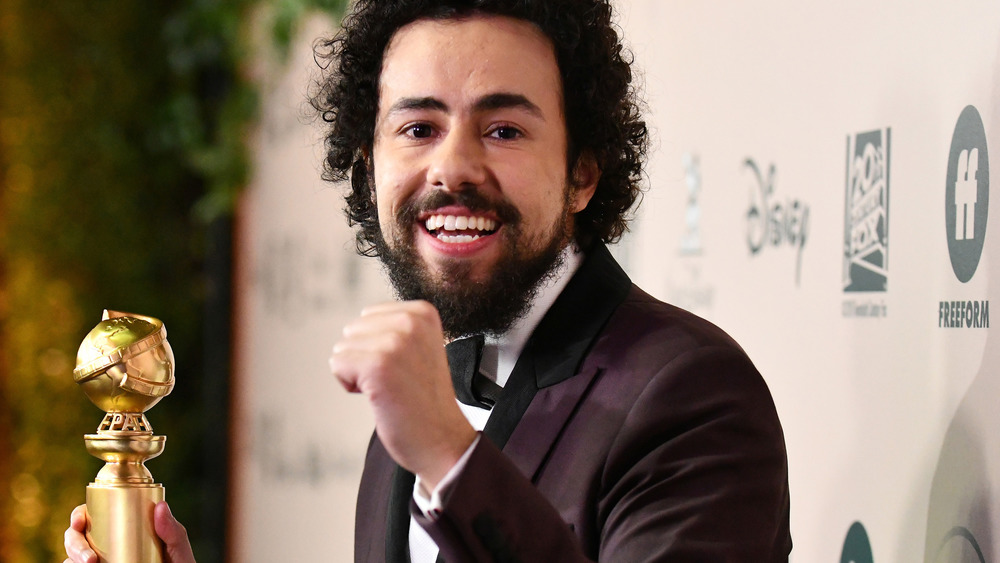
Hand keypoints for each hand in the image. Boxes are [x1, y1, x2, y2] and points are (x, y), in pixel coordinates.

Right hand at [63, 502, 195, 562]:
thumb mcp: (177, 550)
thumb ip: (174, 532)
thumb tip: (161, 506)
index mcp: (118, 527)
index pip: (90, 515)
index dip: (78, 515)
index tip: (79, 521)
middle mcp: (102, 544)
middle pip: (74, 537)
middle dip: (74, 545)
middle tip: (90, 560)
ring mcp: (97, 561)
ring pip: (70, 558)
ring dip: (73, 559)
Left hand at [329, 300, 476, 488]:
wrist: (441, 438)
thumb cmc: (425, 399)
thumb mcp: (419, 346)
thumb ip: (394, 327)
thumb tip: (355, 325)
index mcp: (423, 313)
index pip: (368, 316)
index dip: (376, 345)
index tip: (404, 366)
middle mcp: (411, 322)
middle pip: (353, 330)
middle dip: (364, 357)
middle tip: (396, 379)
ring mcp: (394, 342)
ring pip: (342, 348)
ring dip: (358, 372)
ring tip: (389, 388)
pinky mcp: (377, 365)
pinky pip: (337, 365)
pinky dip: (349, 385)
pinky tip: (378, 396)